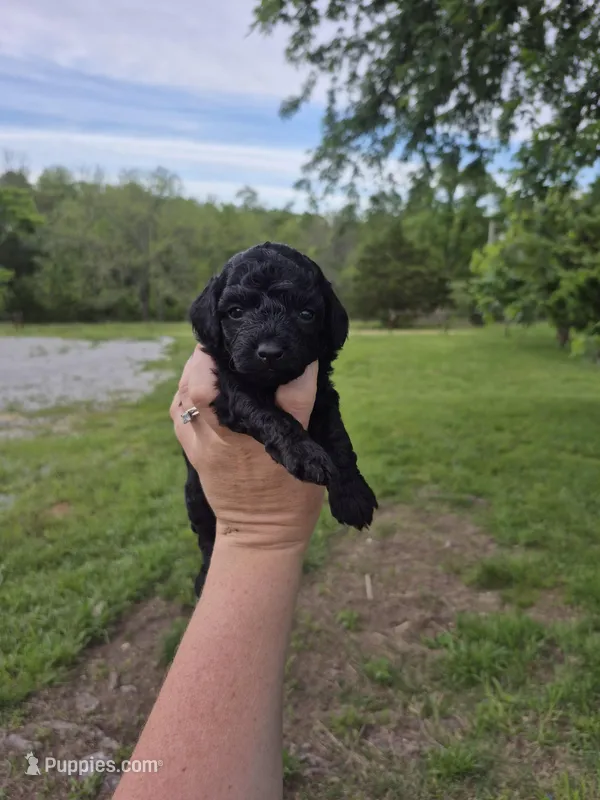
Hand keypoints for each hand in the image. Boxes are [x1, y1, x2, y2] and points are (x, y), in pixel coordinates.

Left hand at [171, 347, 324, 551]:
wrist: (261, 539)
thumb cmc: (289, 498)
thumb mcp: (303, 450)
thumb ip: (298, 404)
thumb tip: (302, 364)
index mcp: (233, 434)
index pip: (200, 384)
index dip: (208, 357)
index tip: (231, 341)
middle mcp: (207, 438)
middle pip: (187, 387)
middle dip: (203, 362)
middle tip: (228, 350)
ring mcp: (196, 449)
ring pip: (181, 400)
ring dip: (194, 378)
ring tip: (218, 365)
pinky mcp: (194, 457)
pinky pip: (181, 418)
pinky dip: (189, 398)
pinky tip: (208, 391)